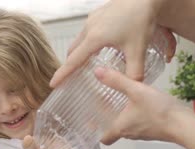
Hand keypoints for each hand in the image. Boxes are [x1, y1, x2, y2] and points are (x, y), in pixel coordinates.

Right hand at [50, 0, 175, 86]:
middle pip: (73, 51)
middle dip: (70, 65)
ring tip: (86, 65)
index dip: (62, 74)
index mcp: (94, 38)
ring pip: (79, 41)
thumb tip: (133, 86)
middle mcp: (89, 28)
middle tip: (71, 78)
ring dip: (79, 54)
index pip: (73, 61)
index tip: (53, 84)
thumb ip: (135, 71)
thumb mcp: (138, 48)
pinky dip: (87, 44)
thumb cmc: (140, 18)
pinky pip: (87, 33)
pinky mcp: (98, 15)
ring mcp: (92, 20)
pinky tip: (100, 47)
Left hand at [94, 67, 190, 144]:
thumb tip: (98, 72)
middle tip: (102, 107)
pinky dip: (135, 115)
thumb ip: (117, 80)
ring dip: (122, 116)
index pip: (103, 138)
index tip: (90, 122)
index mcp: (121, 128)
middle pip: (113, 130)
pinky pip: (140, 123)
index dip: (95, 132)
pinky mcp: (154, 129)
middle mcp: (130, 133)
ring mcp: (143, 132)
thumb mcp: (136, 90)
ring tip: (118, 101)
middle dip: (107, 120)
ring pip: (127, 126)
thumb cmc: (160, 112)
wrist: (186, 125)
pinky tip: (138, 102)